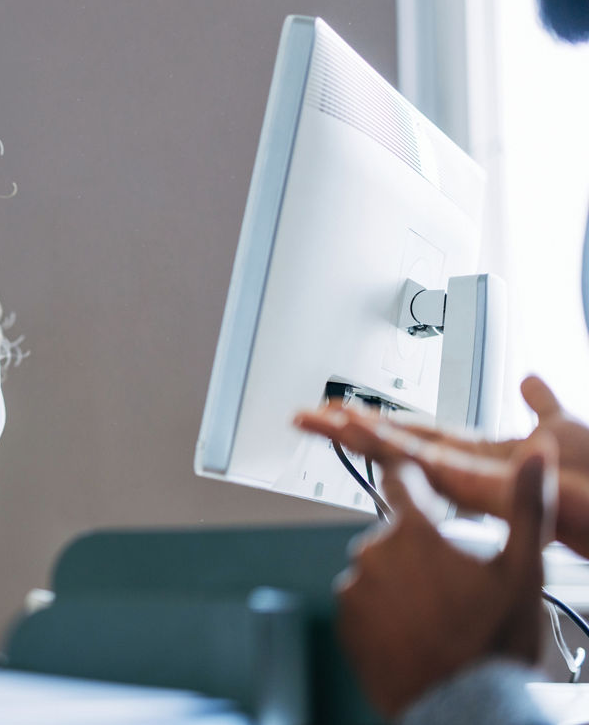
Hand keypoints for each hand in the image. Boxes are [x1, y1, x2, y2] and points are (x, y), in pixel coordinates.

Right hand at [295, 376, 588, 556]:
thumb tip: (530, 380)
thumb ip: (541, 406)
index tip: (344, 408)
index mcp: (479, 455)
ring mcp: (466, 479)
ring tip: (313, 418)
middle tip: (305, 416)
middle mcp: (464, 468)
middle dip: (346, 428)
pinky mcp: (474, 486)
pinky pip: (420, 462)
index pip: (417, 433)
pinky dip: (382, 444)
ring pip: (395, 452)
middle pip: (392, 442)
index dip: (380, 419)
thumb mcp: (563, 427)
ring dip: (352, 433)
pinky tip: (355, 428)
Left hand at [335, 446, 552, 716]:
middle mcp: (373, 551)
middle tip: (452, 585)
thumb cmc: (495, 641)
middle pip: (394, 534)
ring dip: (400, 583)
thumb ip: (528, 507)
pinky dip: (382, 613)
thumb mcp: (523, 570)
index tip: (411, 477)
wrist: (464, 709)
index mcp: (414, 531)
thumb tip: (536, 456)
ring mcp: (354, 587)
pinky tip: (413, 632)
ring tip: (436, 616)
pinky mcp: (344, 622)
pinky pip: (363, 604)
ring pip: (378, 571)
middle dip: (418, 549)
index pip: (401, 479)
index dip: (409, 476)